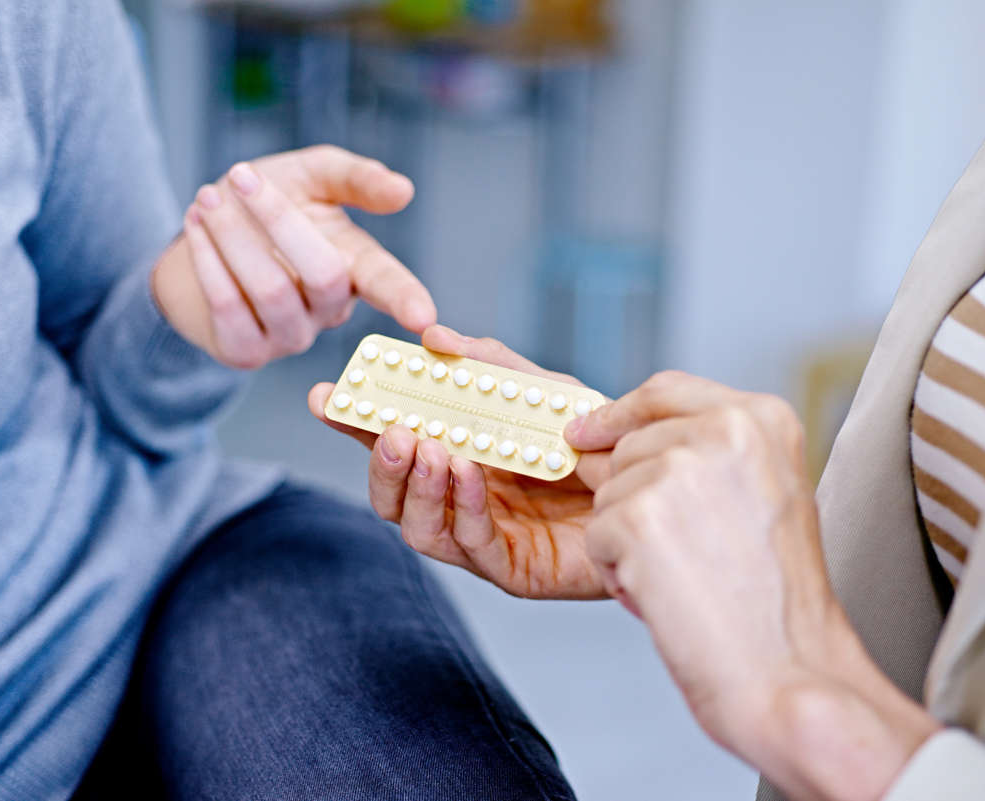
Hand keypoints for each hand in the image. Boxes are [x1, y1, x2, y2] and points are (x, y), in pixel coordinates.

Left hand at [152, 145, 434, 367]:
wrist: (202, 239)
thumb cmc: (266, 207)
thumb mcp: (311, 177)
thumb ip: (355, 178)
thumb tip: (403, 191)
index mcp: (357, 268)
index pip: (389, 285)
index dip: (407, 300)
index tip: (424, 318)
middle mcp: (330, 310)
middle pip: (323, 274)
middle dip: (278, 218)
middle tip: (241, 176)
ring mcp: (290, 337)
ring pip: (270, 290)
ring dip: (232, 236)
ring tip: (207, 198)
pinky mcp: (246, 351)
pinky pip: (229, 308)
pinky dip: (208, 260)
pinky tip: (196, 227)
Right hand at [308, 325, 609, 599]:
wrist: (657, 485)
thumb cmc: (599, 443)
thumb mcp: (545, 392)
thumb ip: (493, 366)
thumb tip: (434, 336)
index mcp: (458, 455)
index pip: (394, 440)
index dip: (357, 420)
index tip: (327, 395)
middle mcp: (460, 500)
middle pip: (392, 493)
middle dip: (379, 460)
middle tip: (388, 427)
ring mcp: (482, 538)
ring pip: (418, 526)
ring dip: (415, 485)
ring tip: (426, 447)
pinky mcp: (513, 570)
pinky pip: (472, 545)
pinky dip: (462, 507)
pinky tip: (467, 472)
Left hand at [567, 371, 939, 800]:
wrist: (789, 671)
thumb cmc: (778, 602)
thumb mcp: (765, 495)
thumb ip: (708, 456)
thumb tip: (614, 448)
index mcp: (762, 417)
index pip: (666, 391)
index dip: (618, 412)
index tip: (586, 429)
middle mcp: (723, 430)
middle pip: (628, 446)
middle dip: (634, 499)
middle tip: (688, 555)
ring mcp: (678, 470)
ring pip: (608, 494)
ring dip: (629, 542)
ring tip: (687, 578)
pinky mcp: (637, 516)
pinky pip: (597, 537)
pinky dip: (619, 574)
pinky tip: (668, 596)